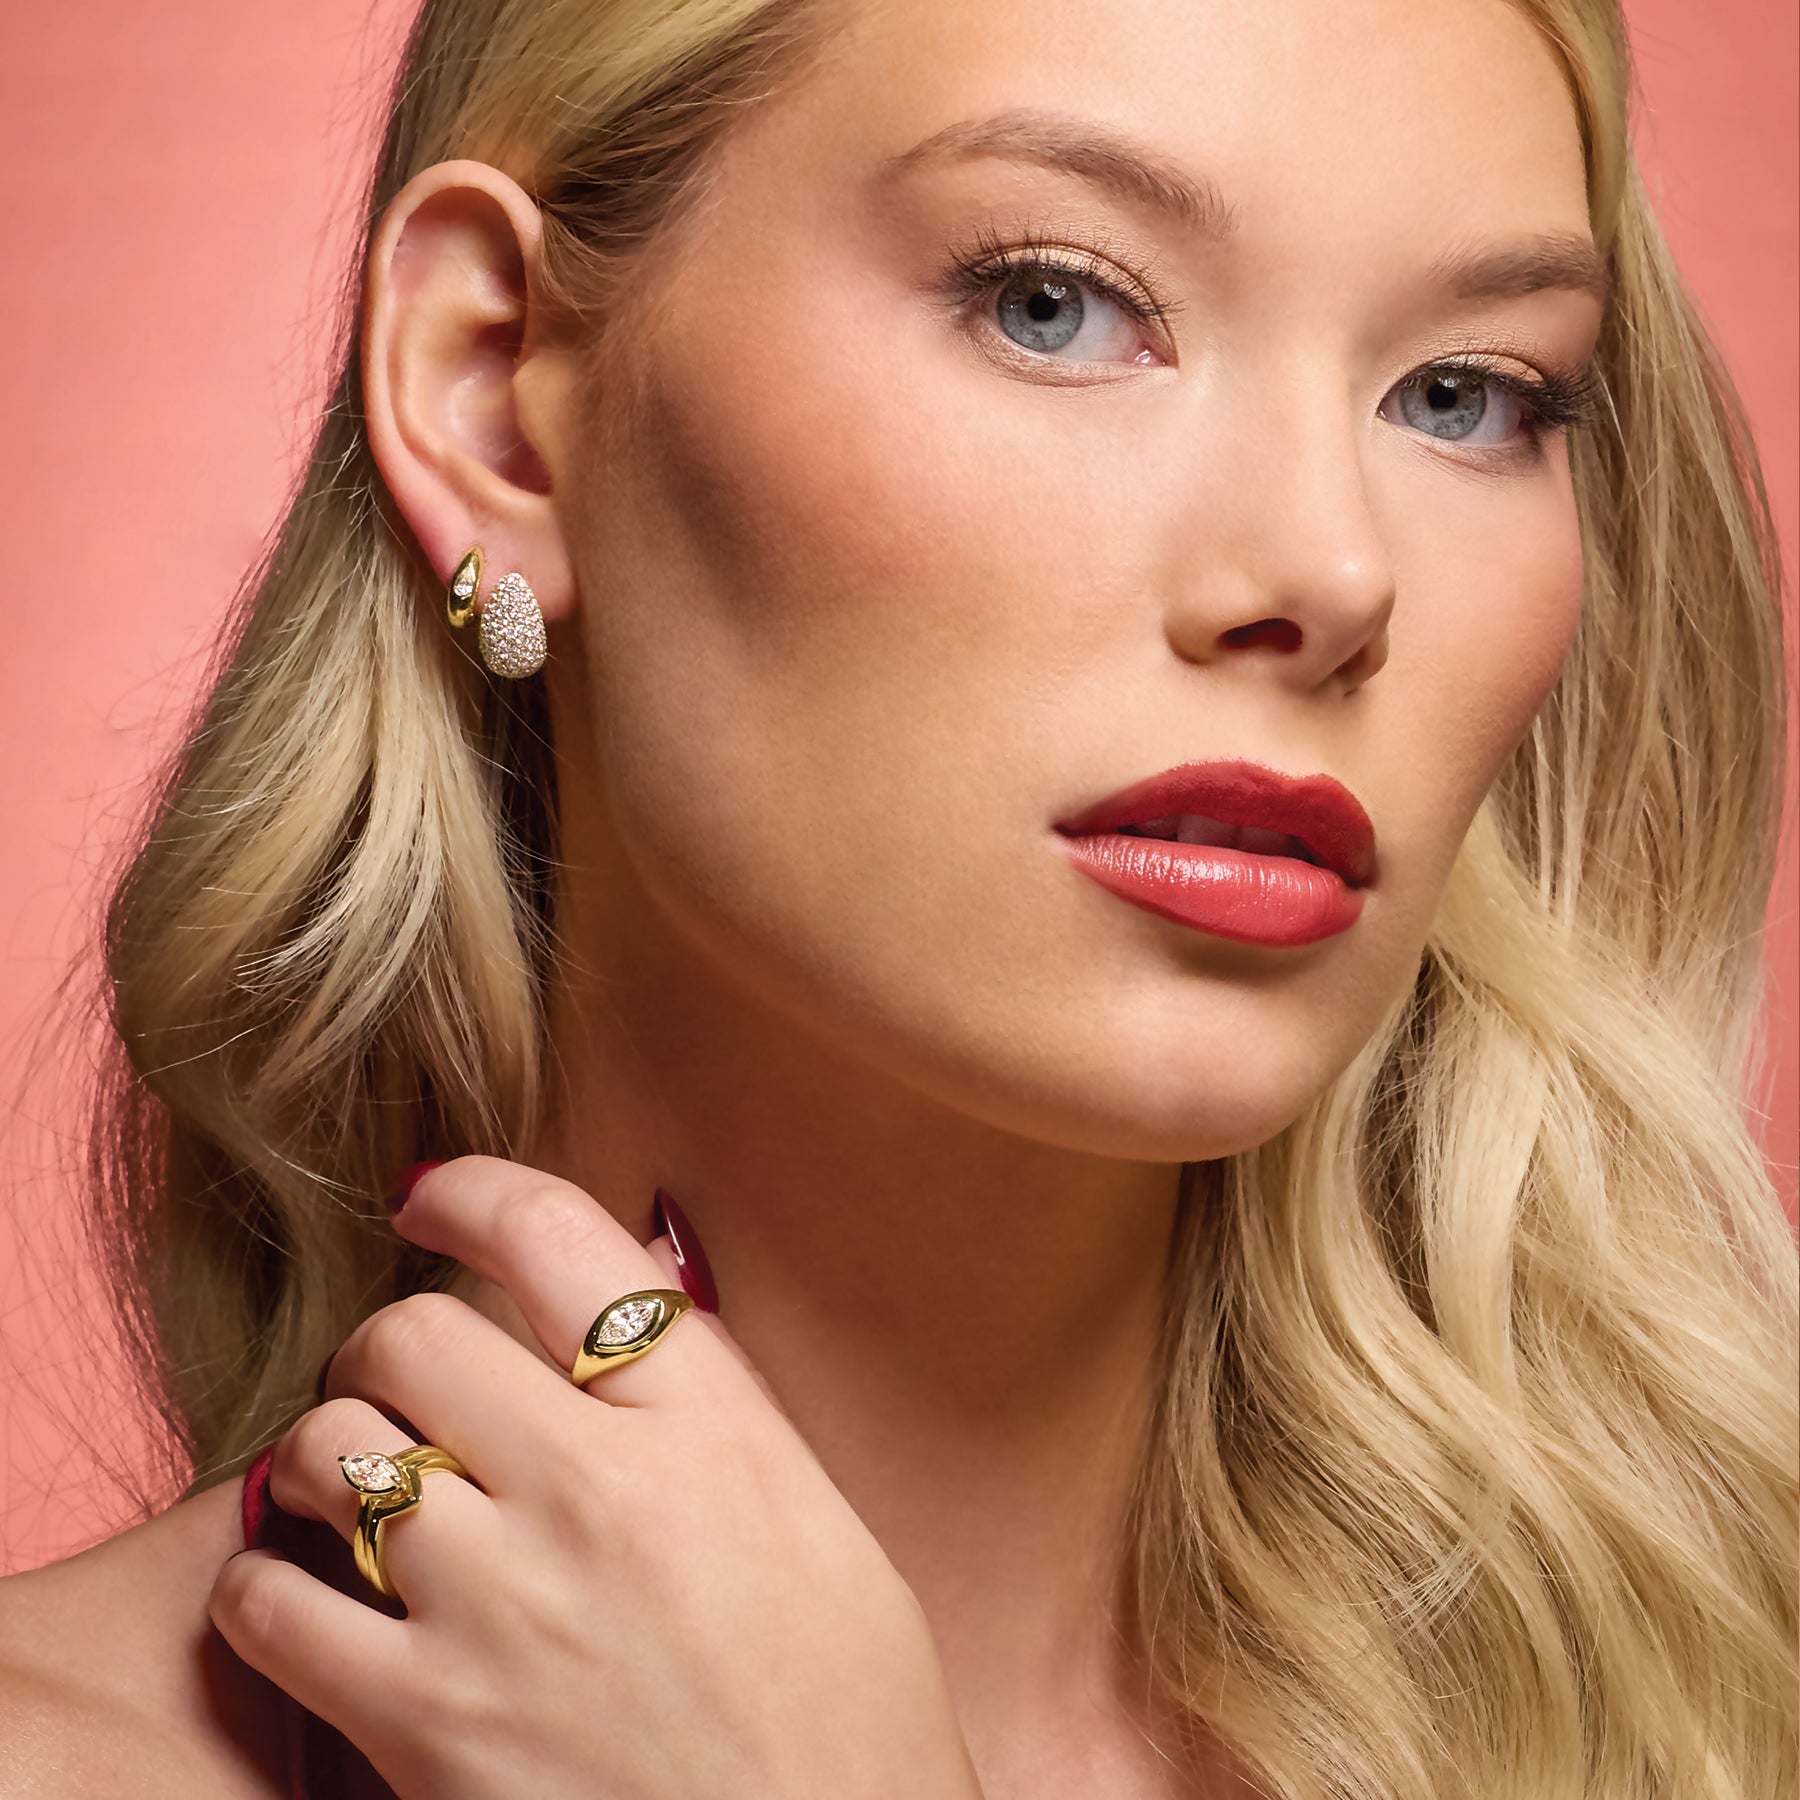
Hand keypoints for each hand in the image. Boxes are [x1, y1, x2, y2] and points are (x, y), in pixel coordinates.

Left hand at [209, 1156, 983, 1799]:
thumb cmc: (846, 1720)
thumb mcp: (815, 1524)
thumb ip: (714, 1410)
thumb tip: (635, 1296)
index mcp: (712, 1432)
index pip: (563, 1240)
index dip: (474, 1191)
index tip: (431, 1195)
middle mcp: (600, 1495)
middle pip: (416, 1332)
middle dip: (389, 1344)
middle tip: (403, 1385)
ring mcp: (502, 1608)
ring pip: (330, 1445)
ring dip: (328, 1454)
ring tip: (358, 1489)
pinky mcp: (422, 1725)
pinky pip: (271, 1599)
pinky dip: (270, 1583)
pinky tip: (317, 1598)